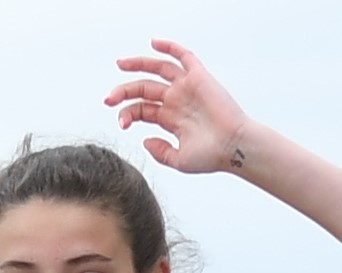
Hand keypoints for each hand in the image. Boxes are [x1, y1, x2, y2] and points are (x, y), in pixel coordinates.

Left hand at [104, 40, 249, 174]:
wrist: (234, 148)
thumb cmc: (211, 157)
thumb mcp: (179, 160)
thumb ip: (160, 152)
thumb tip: (144, 140)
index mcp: (170, 119)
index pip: (143, 109)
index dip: (128, 113)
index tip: (120, 124)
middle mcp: (176, 101)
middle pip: (145, 89)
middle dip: (124, 92)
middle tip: (108, 98)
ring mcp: (186, 88)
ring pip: (158, 69)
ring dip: (139, 64)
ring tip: (120, 63)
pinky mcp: (199, 77)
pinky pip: (183, 56)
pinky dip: (169, 47)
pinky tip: (154, 43)